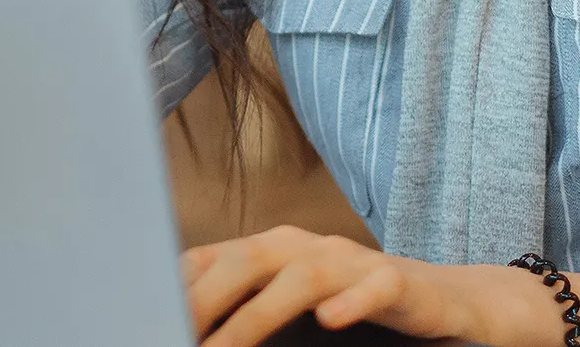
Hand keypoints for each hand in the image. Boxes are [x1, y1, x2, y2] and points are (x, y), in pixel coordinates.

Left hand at [184, 227, 478, 346]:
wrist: (440, 300)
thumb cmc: (349, 304)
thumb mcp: (287, 304)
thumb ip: (241, 311)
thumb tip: (183, 326)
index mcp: (272, 250)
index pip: (212, 257)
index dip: (174, 285)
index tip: (139, 315)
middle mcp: (306, 247)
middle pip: (245, 259)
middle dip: (202, 298)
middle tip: (168, 331)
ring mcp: (351, 261)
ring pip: (300, 276)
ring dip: (257, 315)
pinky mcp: (397, 282)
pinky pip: (374, 286)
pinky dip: (350, 301)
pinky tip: (329, 321)